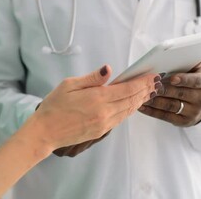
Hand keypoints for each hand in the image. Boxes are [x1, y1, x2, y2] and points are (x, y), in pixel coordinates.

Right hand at [31, 65, 159, 153]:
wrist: (45, 132)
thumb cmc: (54, 106)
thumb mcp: (69, 85)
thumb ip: (92, 78)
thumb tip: (108, 69)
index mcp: (97, 98)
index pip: (126, 88)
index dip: (141, 82)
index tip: (151, 76)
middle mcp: (104, 112)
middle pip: (131, 100)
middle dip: (144, 90)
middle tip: (155, 82)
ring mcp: (104, 124)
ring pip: (128, 111)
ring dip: (139, 100)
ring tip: (148, 92)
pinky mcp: (101, 131)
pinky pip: (120, 119)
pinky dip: (129, 110)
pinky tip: (132, 104)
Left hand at [138, 64, 200, 126]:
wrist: (200, 103)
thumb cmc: (192, 80)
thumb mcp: (195, 70)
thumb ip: (187, 62)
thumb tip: (178, 51)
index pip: (195, 81)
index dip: (184, 80)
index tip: (171, 78)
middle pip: (179, 94)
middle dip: (162, 89)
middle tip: (148, 85)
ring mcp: (193, 112)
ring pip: (170, 106)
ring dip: (154, 101)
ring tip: (141, 95)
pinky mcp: (184, 122)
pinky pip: (165, 116)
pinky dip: (151, 111)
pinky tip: (141, 106)